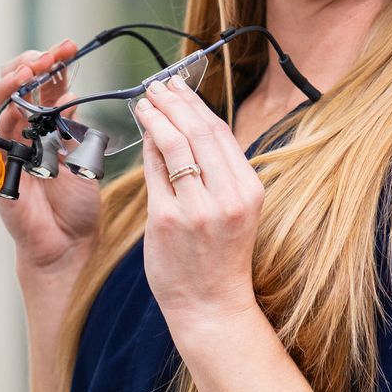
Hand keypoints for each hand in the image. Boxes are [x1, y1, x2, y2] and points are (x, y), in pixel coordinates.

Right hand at [0, 40, 99, 276]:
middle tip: (53, 52)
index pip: (36, 83)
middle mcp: (15, 134)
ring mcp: (2, 151)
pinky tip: (23, 105)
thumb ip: (71, 125)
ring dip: (13, 82)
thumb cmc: (73, 203)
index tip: (69, 46)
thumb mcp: (79, 155)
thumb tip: (69, 91)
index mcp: (37, 126)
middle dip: (28, 63)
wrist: (68, 246)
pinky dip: (8, 118)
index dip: (49, 62)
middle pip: (8, 85)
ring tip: (32, 68)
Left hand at [133, 75, 264, 328]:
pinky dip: (148, 146)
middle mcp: (228, 196)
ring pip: (176, 145)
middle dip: (176, 102)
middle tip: (158, 85)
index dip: (197, 105)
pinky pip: (156, 173)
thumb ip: (216, 173)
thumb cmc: (220, 258)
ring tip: (145, 100)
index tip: (179, 87)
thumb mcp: (233, 211)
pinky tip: (142, 131)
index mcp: (250, 190)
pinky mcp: (167, 220)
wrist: (211, 306)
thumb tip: (187, 129)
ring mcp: (198, 208)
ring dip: (158, 117)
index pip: (221, 134)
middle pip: (199, 132)